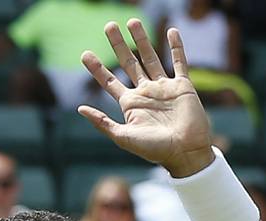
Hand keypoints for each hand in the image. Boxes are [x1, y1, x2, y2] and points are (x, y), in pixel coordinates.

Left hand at [79, 23, 213, 175]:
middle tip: (109, 26)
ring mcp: (164, 88)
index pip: (109, 82)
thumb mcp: (123, 137)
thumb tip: (80, 109)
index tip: (85, 54)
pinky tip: (171, 31)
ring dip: (142, 40)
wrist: (185, 153)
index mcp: (130, 105)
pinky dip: (176, 46)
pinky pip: (179, 62)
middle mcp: (146, 93)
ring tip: (133, 21)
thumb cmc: (154, 150)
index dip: (97, 68)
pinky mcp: (183, 86)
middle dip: (118, 44)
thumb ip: (103, 123)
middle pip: (129, 63)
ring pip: (151, 57)